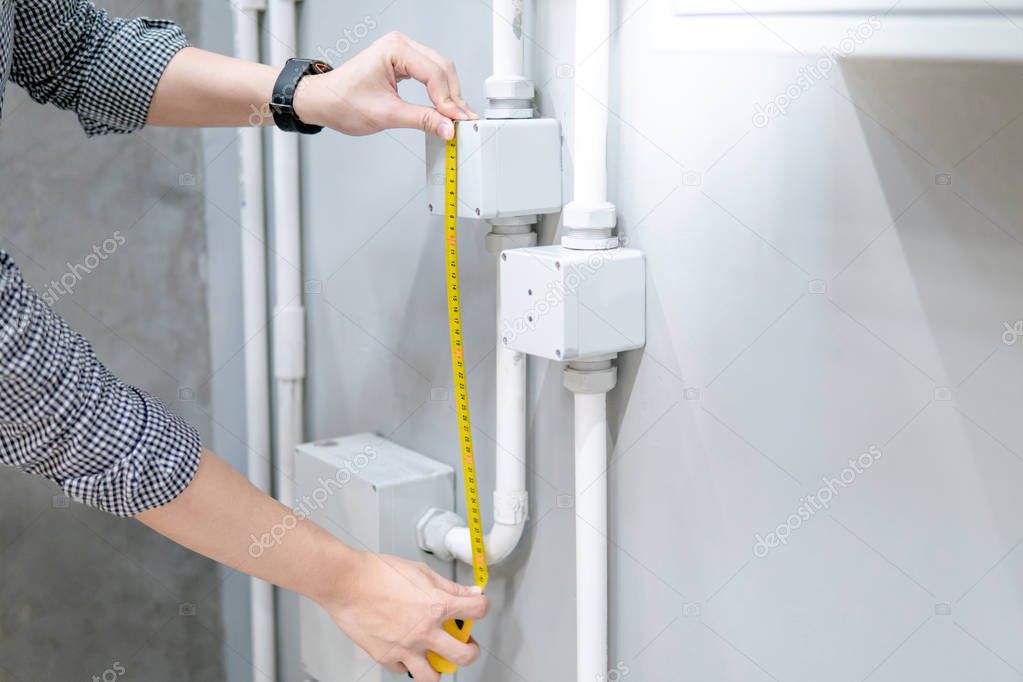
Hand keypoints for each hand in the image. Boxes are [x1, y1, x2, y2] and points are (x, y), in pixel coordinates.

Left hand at [294, 31, 476, 139]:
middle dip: (454, 98)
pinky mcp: (404, 64)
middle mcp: (401, 45)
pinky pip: (431, 76)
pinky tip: (446, 109)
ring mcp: (403, 53)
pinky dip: (441, 94)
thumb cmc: (343, 101)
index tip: (456, 122)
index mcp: (395, 49)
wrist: (324, 101)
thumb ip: (421, 120)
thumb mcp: (386, 114)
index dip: (448, 101)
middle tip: (462, 123)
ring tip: (457, 119)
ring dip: (450, 96)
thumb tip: (447, 128)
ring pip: (441, 72)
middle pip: (443, 69)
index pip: (434, 74)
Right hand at [320, 551, 488, 680]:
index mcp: (437, 605)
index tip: (477, 608)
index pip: (477, 610)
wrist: (346, 582)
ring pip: (433, 677)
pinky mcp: (386, 657)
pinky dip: (406, 663)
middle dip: (470, 651)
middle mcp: (425, 630)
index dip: (481, 607)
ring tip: (435, 655)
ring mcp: (406, 647)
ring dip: (438, 667)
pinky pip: (403, 670)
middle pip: (465, 656)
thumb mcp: (420, 571)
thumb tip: (469, 592)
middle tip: (465, 644)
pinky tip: (404, 649)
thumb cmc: (377, 572)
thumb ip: (448, 586)